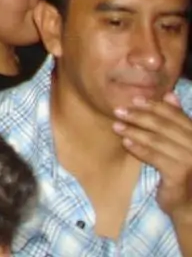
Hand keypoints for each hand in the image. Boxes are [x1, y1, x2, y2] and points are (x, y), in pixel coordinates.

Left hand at [114, 92, 191, 221]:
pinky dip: (139, 148)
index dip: (155, 106)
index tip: (135, 99)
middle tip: (119, 110)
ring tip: (116, 126)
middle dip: (140, 116)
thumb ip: (177, 121)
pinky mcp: (179, 175)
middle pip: (165, 126)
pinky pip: (155, 157)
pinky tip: (125, 142)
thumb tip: (170, 95)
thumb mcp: (182, 144)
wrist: (189, 206)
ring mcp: (190, 162)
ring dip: (135, 131)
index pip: (177, 116)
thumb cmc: (184, 171)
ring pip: (158, 140)